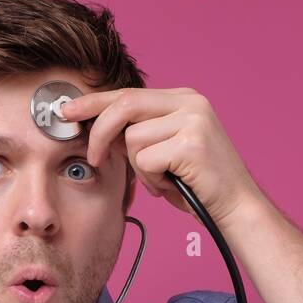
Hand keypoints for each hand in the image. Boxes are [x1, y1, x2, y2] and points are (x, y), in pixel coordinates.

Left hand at [61, 87, 265, 230]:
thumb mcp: (164, 152)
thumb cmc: (197, 185)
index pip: (128, 94)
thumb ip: (137, 135)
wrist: (236, 208)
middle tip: (94, 159)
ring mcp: (193, 120)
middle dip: (100, 133)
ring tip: (162, 180)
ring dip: (140, 169)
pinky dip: (152, 180)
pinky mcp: (191, 143)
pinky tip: (172, 185)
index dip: (94, 103)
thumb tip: (98, 130)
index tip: (67, 111)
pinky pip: (146, 160)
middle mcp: (190, 102)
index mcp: (183, 99)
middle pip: (125, 106)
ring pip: (133, 139)